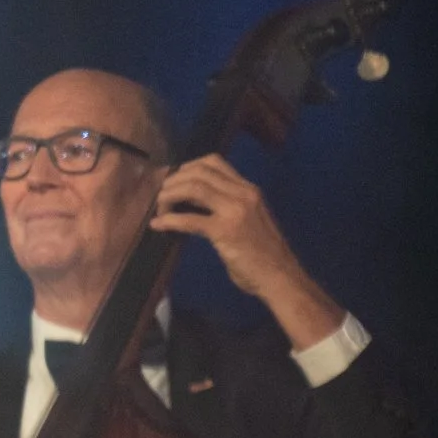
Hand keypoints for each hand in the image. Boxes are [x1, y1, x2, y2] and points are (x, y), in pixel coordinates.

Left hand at [150, 155, 344, 349]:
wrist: (280, 275)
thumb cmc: (263, 253)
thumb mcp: (248, 219)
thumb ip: (227, 206)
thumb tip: (194, 204)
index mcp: (248, 189)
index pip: (214, 162)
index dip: (187, 167)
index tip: (173, 180)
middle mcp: (243, 193)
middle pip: (199, 172)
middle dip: (174, 180)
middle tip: (161, 195)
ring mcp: (235, 210)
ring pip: (194, 188)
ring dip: (170, 195)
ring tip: (159, 207)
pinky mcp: (225, 231)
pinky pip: (190, 219)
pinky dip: (169, 220)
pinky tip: (158, 225)